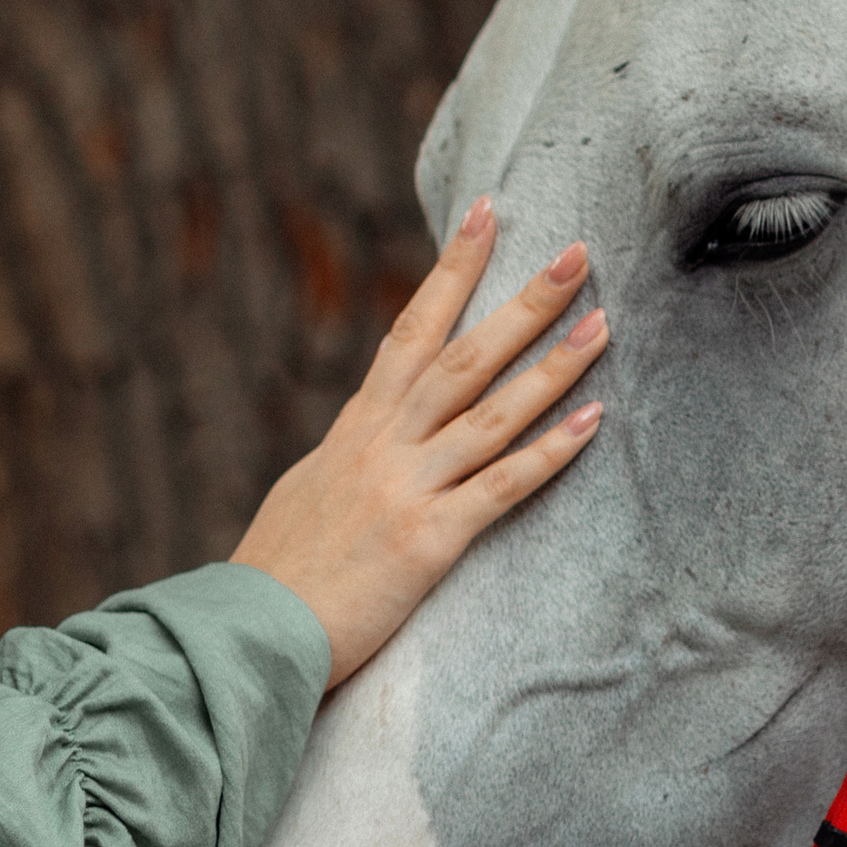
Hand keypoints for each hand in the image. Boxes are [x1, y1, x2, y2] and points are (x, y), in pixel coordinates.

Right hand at [232, 198, 606, 689]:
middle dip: (523, 301)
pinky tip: (592, 420)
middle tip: (576, 253)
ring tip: (603, 323)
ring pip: (493, 412)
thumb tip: (369, 439)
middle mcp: (384, 445)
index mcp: (356, 430)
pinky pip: (500, 487)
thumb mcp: (307, 494)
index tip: (487, 214)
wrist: (243, 633)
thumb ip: (349, 460)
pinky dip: (549, 452)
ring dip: (554, 365)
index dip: (452, 270)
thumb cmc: (275, 575)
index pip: (411, 330)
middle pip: (465, 356)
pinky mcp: (426, 541)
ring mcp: (405, 488)